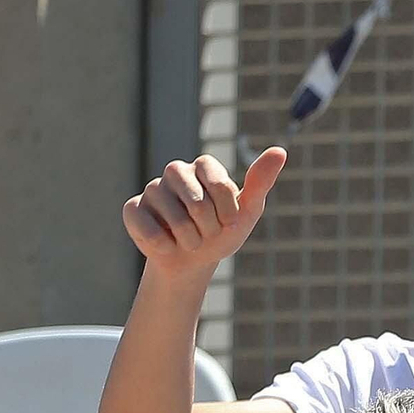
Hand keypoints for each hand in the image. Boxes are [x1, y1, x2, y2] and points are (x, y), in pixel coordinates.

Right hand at [123, 149, 286, 275]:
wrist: (193, 261)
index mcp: (204, 166)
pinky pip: (149, 230)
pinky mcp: (133, 208)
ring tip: (188, 238)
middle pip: (197, 203)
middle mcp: (176, 171)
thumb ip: (260, 182)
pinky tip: (166, 244)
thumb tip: (280, 150)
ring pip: (175, 220)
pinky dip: (163, 246)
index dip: (228, 214)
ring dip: (189, 240)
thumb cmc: (222, 233)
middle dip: (209, 229)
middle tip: (206, 232)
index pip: (221, 187)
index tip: (229, 221)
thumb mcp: (247, 212)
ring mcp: (152, 189)